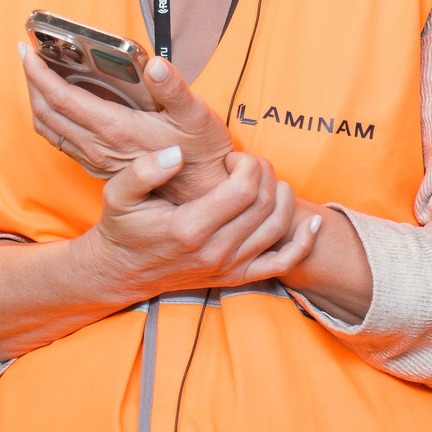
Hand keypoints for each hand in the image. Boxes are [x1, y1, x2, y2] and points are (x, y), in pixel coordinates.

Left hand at [21, 39, 232, 201]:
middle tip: (29, 57)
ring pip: (49, 129)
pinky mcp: (99, 167)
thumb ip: (173, 88)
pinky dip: (51, 119)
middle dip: (31, 82)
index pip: (61, 98)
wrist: (202, 195)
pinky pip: (61, 142)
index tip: (28, 51)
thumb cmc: (201, 153)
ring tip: (38, 78)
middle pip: (46, 112)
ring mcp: (96, 160)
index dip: (39, 73)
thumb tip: (155, 65)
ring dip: (37, 101)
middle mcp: (98, 147)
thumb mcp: (196, 114)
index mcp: (114, 129)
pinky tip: (59, 106)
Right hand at [81, 145, 323, 300]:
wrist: (122, 271)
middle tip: (246, 165)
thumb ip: (144, 171)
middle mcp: (215, 251)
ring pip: (279, 227)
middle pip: (265, 204)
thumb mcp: (119, 194)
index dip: (246, 165)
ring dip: (282, 195)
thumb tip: (177, 154)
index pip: (244, 189)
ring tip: (262, 181)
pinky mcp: (238, 277)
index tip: (230, 159)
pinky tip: (312, 222)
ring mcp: (230, 267)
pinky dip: (304, 242)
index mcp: (189, 228)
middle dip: (264, 173)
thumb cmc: (123, 227)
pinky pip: (283, 263)